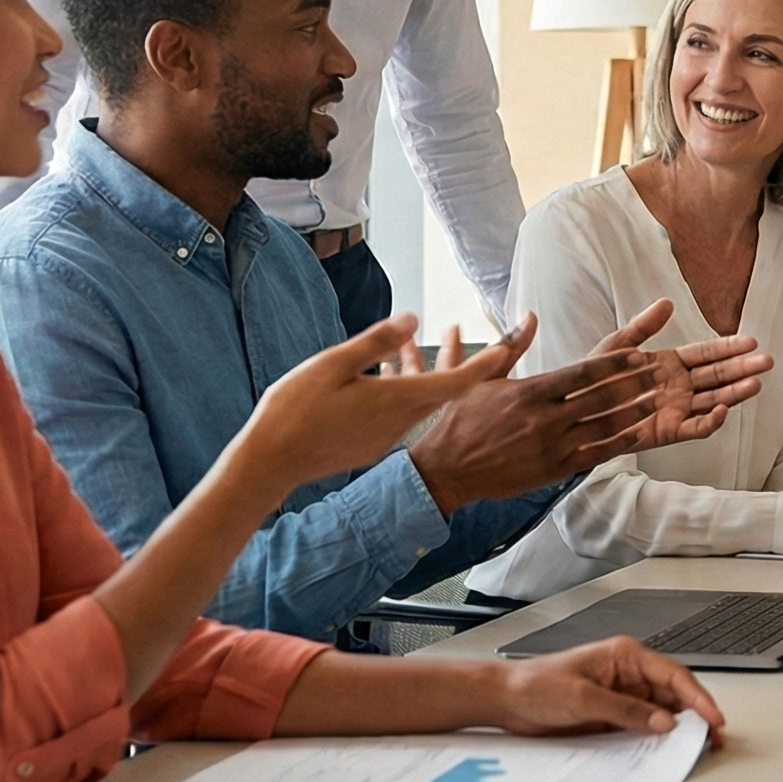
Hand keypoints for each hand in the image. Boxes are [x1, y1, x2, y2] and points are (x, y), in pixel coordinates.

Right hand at [231, 316, 518, 500]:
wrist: (270, 463)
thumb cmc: (295, 410)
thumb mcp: (334, 364)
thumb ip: (376, 342)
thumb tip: (414, 318)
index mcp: (398, 400)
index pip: (457, 381)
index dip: (488, 364)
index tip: (512, 347)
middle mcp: (400, 421)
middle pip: (446, 389)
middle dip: (469, 363)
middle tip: (493, 339)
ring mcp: (385, 435)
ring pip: (420, 397)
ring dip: (434, 370)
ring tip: (444, 336)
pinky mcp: (370, 442)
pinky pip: (399, 409)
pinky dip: (406, 385)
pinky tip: (391, 369)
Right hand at [405, 314, 662, 513]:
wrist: (446, 470)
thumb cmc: (463, 419)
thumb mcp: (482, 378)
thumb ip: (511, 345)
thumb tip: (530, 316)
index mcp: (529, 392)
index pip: (583, 374)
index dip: (615, 364)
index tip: (639, 355)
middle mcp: (544, 419)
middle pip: (601, 399)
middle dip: (635, 385)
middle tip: (660, 374)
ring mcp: (551, 447)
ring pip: (604, 427)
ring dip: (635, 413)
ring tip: (658, 400)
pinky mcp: (553, 471)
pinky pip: (595, 454)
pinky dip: (619, 443)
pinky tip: (637, 434)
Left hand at [492, 637, 725, 745]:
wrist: (508, 700)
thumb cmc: (536, 684)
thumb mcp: (582, 697)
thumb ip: (625, 710)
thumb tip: (662, 721)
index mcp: (626, 655)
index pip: (673, 675)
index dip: (698, 697)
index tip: (712, 717)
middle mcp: (629, 674)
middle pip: (674, 694)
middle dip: (695, 715)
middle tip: (711, 737)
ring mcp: (622, 696)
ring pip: (662, 712)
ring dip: (678, 729)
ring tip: (694, 746)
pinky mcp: (613, 716)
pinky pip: (643, 727)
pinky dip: (656, 739)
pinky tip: (663, 750)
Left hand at [591, 299, 774, 449]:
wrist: (574, 412)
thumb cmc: (593, 378)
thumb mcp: (617, 345)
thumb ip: (643, 326)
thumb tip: (668, 302)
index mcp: (670, 364)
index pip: (707, 354)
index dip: (728, 347)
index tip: (751, 341)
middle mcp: (679, 387)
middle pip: (718, 377)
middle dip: (742, 369)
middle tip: (766, 361)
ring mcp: (676, 410)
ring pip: (713, 400)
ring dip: (735, 393)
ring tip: (756, 383)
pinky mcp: (668, 432)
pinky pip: (694, 428)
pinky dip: (710, 421)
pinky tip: (723, 410)